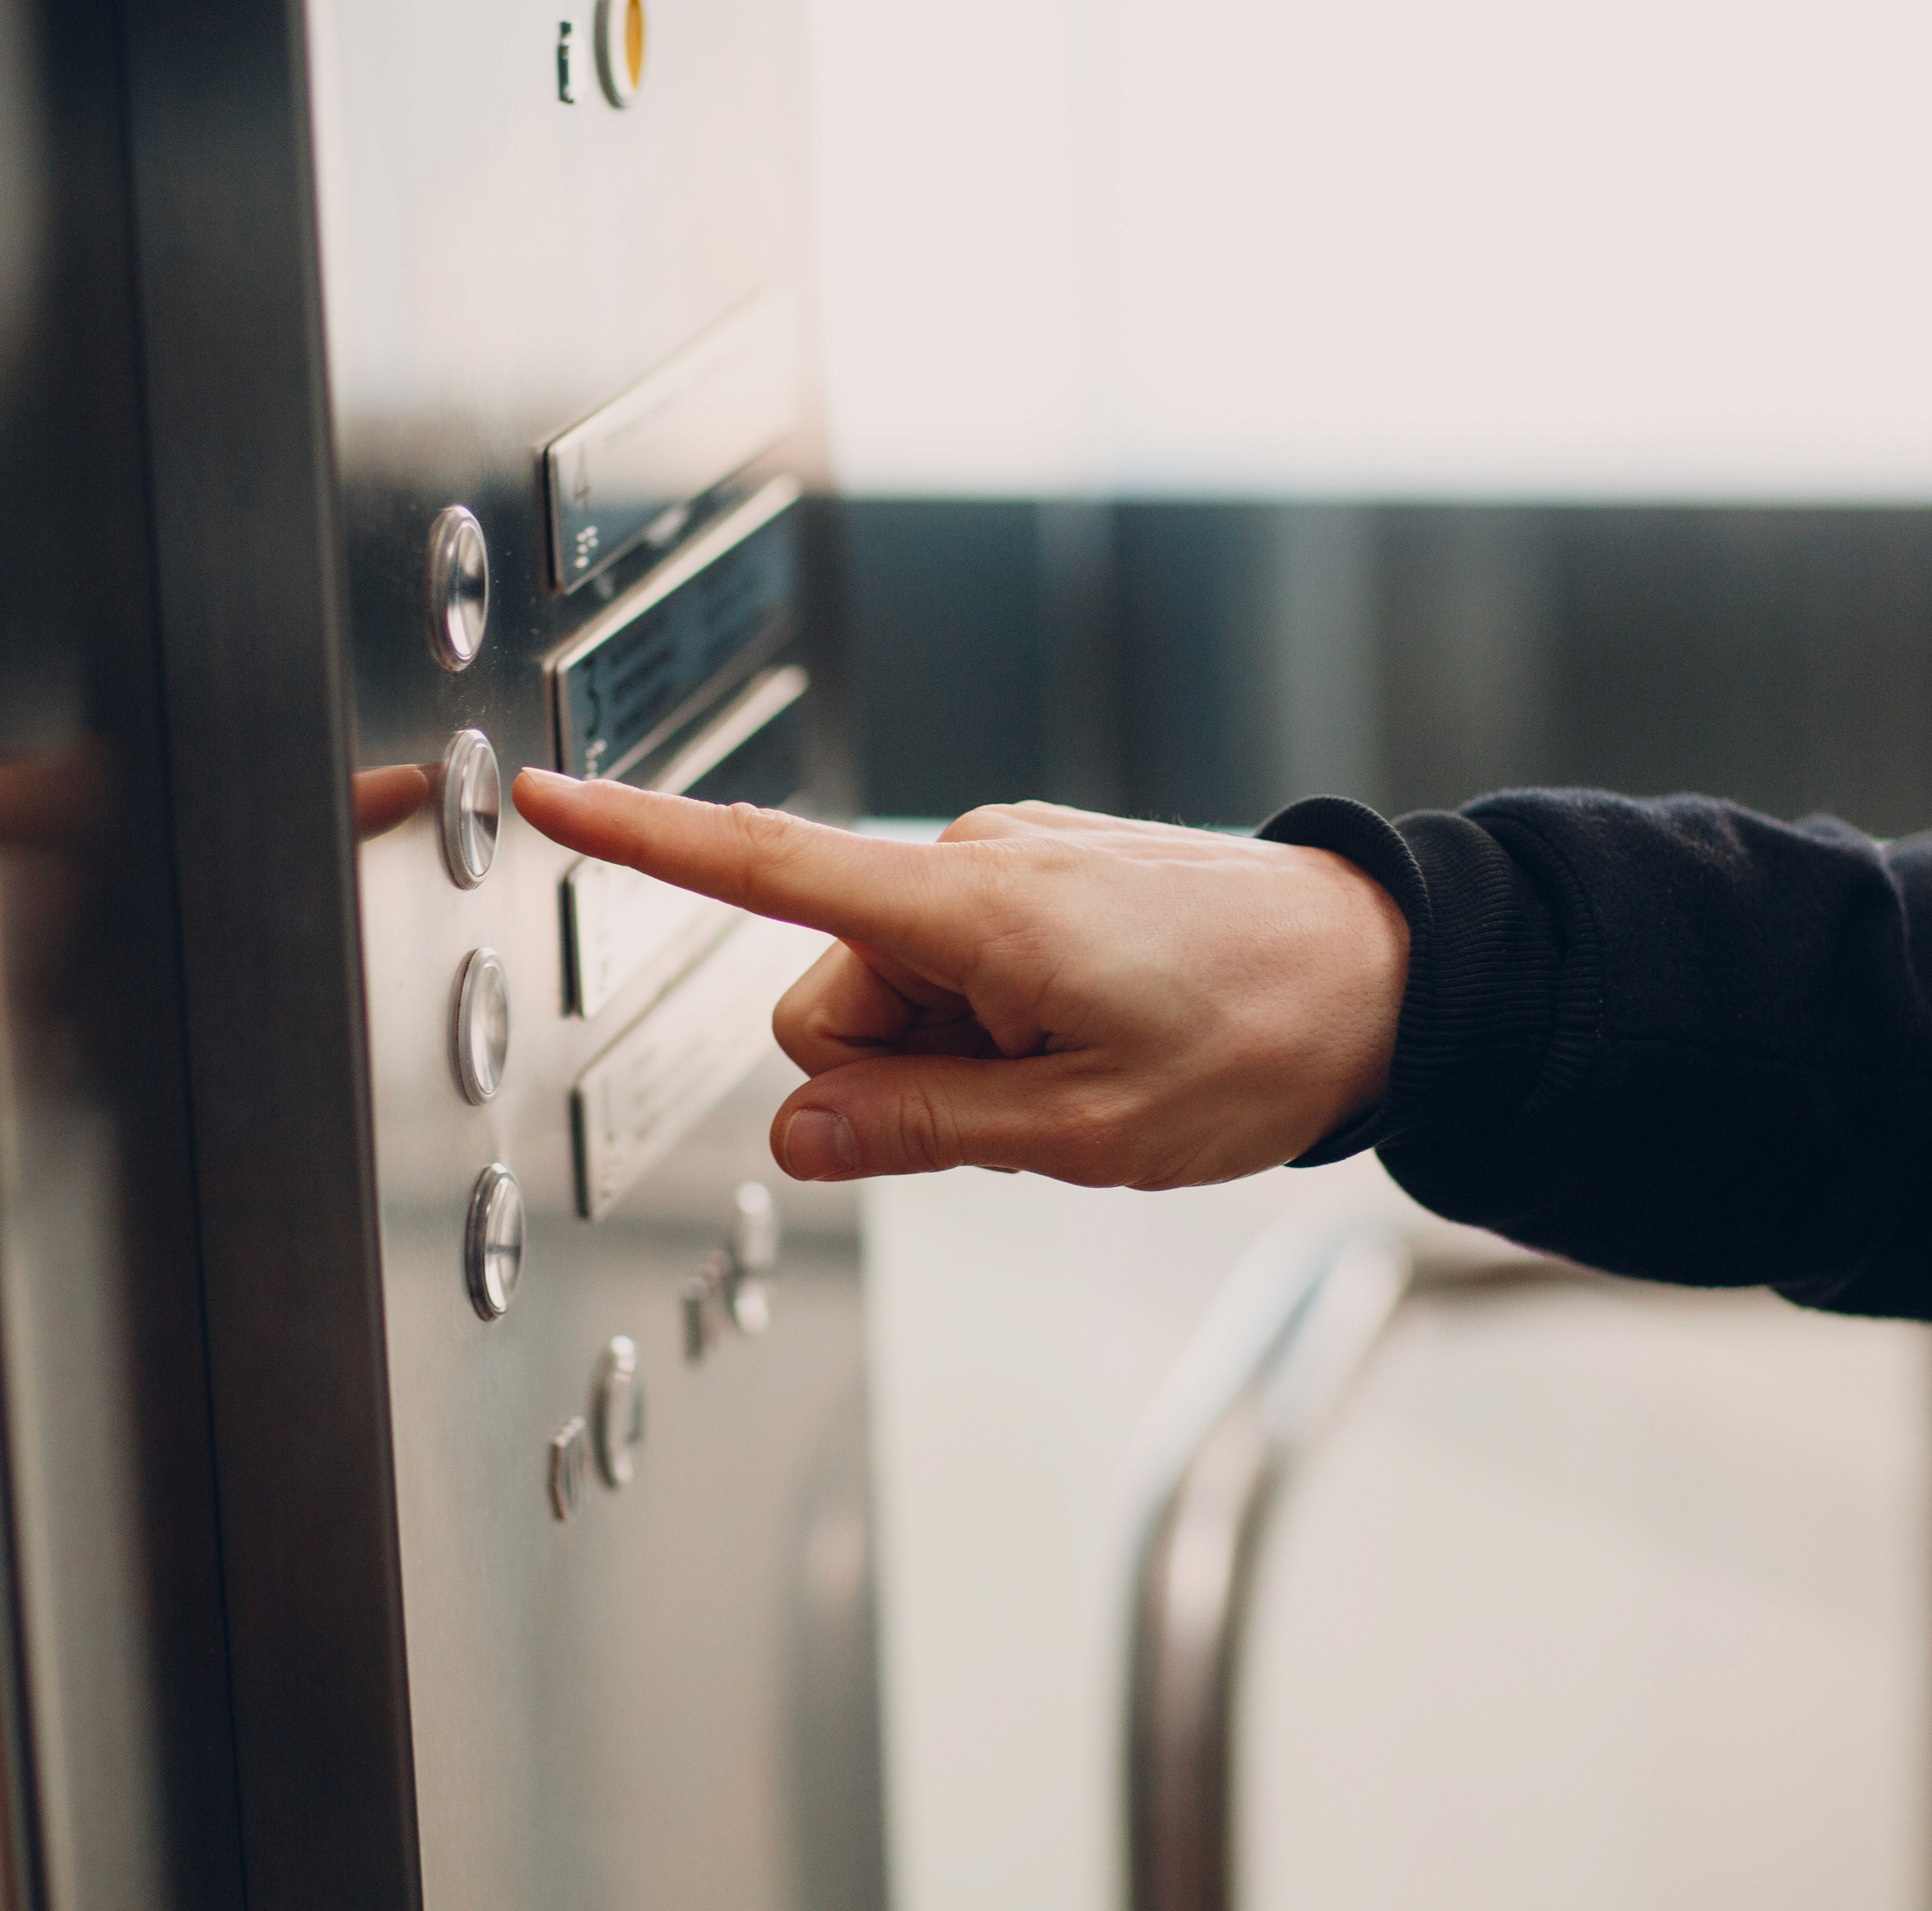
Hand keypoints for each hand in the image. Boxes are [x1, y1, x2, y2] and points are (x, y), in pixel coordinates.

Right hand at [509, 775, 1410, 1188]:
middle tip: (1023, 1096)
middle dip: (888, 1069)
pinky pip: (951, 969)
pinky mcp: (1034, 876)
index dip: (643, 837)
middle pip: (828, 998)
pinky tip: (1088, 1032)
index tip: (543, 794)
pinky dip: (987, 1020)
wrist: (1388, 971)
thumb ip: (922, 1130)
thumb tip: (796, 1136)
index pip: (767, 868)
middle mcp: (974, 862)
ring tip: (1078, 1062)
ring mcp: (1006, 863)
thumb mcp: (1085, 1130)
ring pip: (891, 995)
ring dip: (950, 1053)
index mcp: (973, 909)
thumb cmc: (1258, 1043)